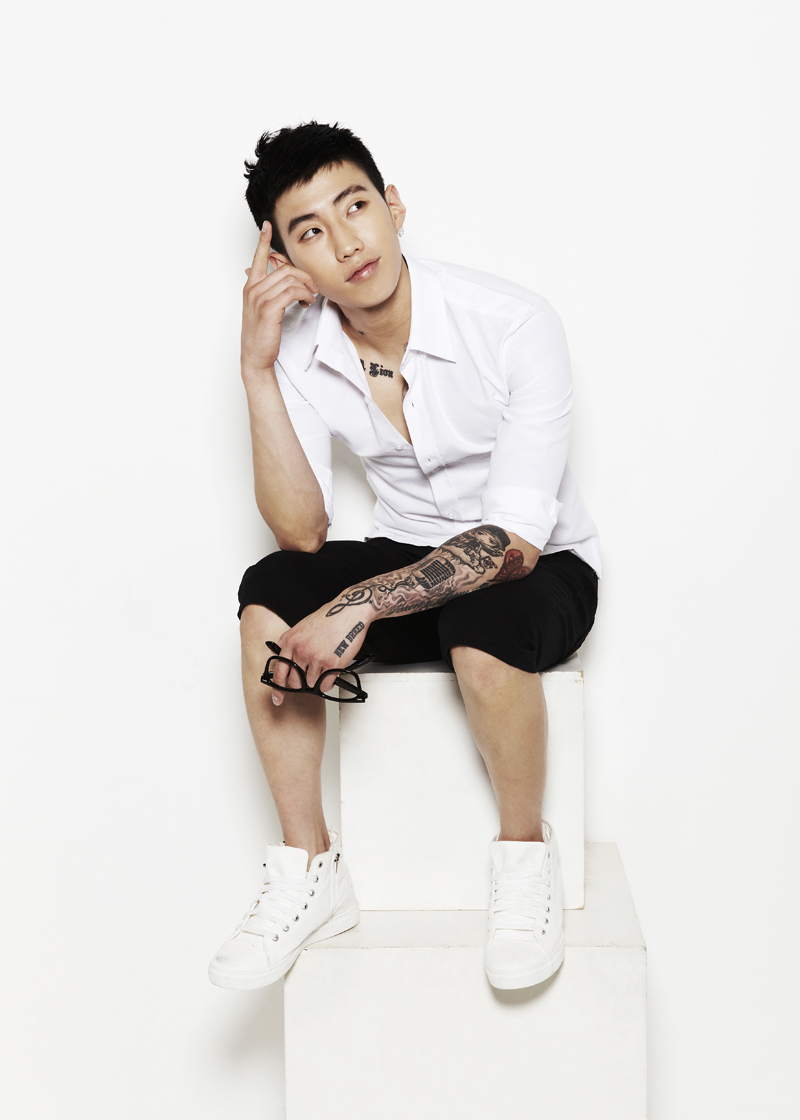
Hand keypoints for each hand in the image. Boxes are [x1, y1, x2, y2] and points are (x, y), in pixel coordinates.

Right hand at [240, 221, 318, 375]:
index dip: (263, 241)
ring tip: (311, 298)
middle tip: (314, 287)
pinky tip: (307, 303)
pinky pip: (292, 292)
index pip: (257, 258)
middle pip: (284, 269)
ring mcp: (259, 298)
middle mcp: (253, 289)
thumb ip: (270, 293)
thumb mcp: (263, 310)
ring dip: (306, 287)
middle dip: (304, 275)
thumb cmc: (262, 335)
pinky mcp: (268, 308)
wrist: (256, 357)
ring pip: (290, 279)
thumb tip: (285, 282)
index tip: (267, 226)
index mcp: (250, 286)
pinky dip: (304, 295)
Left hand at [269, 603, 369, 706]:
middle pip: (295, 682)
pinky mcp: (332, 664)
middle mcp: (301, 650)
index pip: (279, 671)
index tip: (277, 698)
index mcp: (290, 641)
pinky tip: (331, 671)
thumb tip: (285, 657)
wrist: (349, 612)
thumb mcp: (301, 626)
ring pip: (311, 683)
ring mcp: (316, 658)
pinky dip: (329, 682)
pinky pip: (326, 685)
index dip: (277, 689)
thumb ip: (291, 642)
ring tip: (325, 665)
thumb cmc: (329, 618)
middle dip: (301, 684)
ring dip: (318, 679)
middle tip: (309, 678)